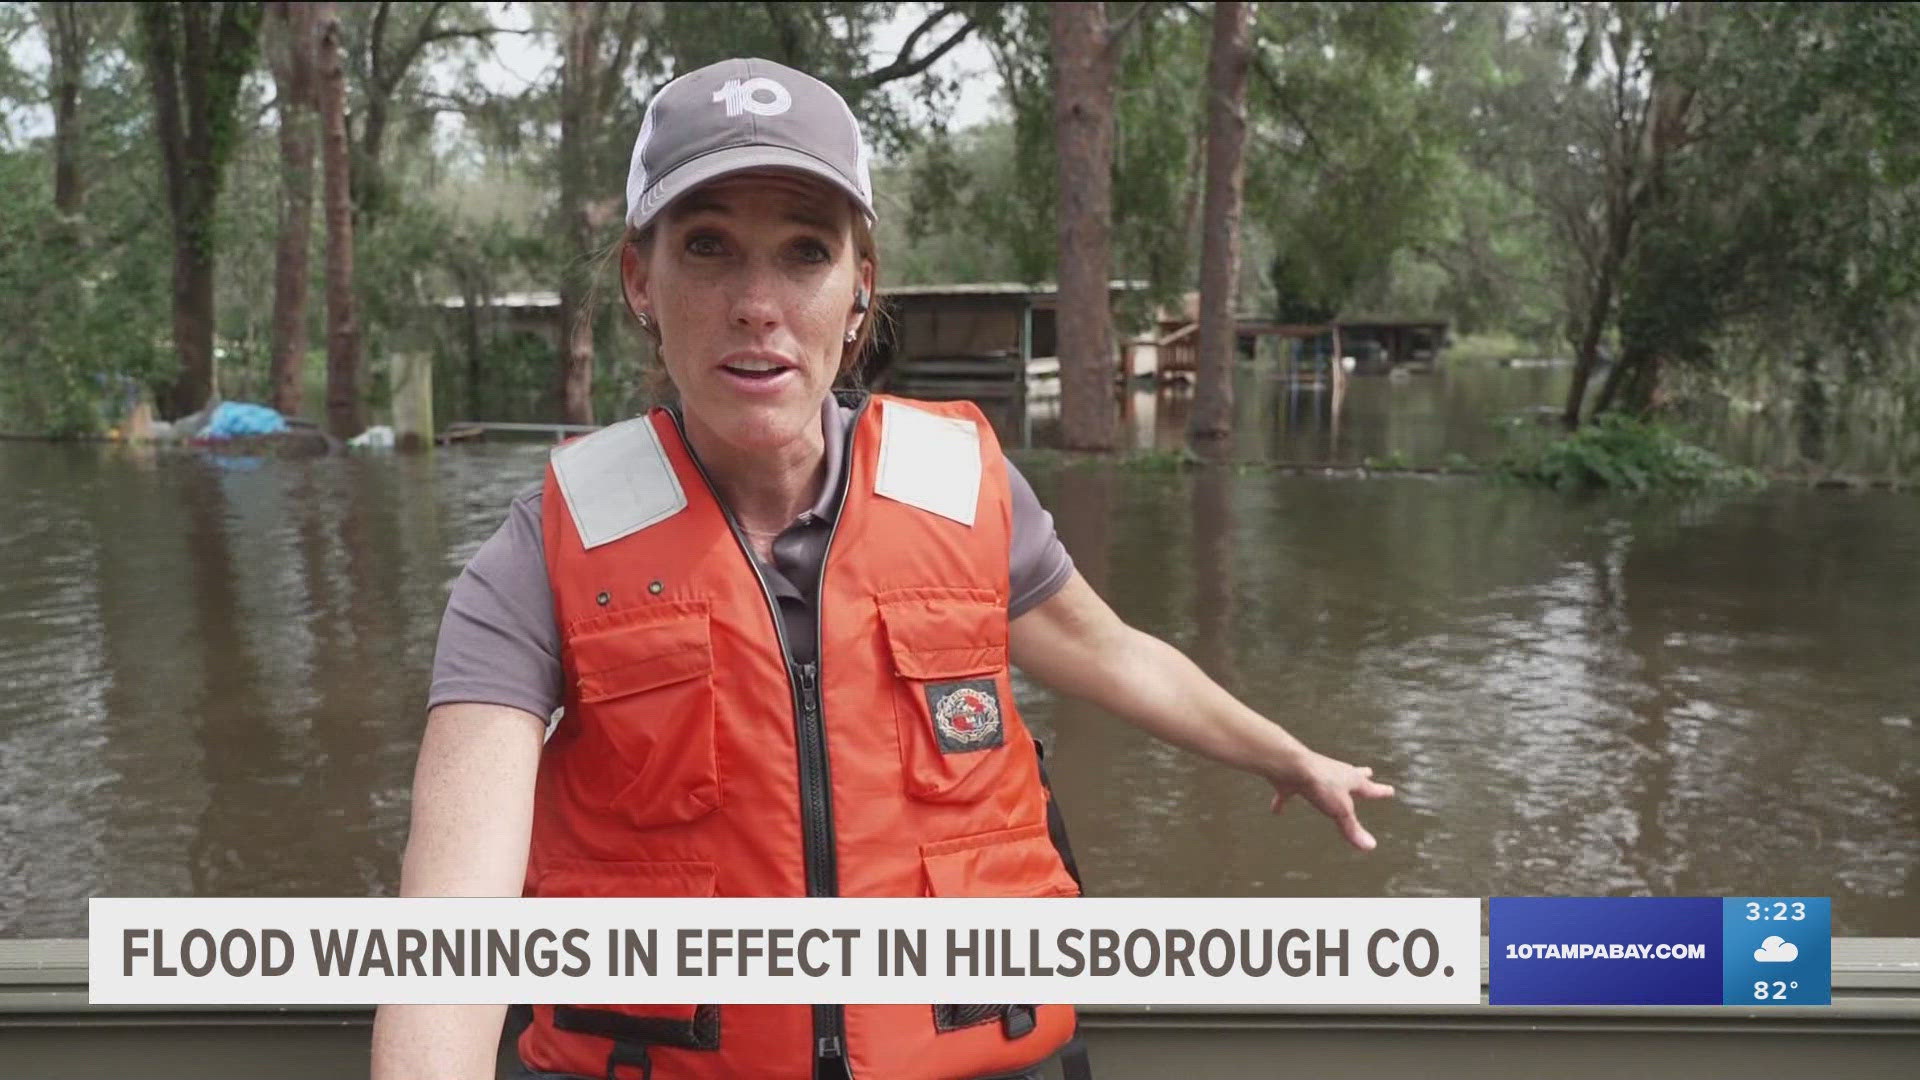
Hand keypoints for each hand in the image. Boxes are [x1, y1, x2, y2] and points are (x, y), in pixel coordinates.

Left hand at [1266, 751, 1395, 850]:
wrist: (1291, 765)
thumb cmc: (1320, 784)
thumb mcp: (1340, 811)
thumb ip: (1352, 829)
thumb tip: (1370, 847)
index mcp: (1350, 780)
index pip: (1370, 789)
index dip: (1381, 792)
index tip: (1390, 791)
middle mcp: (1334, 774)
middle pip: (1351, 774)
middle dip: (1361, 776)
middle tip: (1368, 772)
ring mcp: (1313, 774)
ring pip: (1323, 780)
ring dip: (1326, 785)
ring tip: (1324, 792)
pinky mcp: (1292, 779)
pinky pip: (1288, 793)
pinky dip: (1283, 802)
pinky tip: (1276, 811)